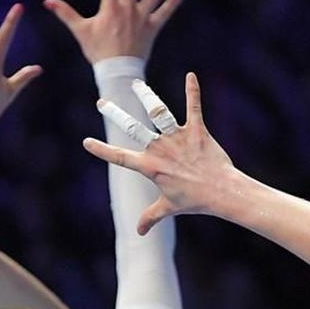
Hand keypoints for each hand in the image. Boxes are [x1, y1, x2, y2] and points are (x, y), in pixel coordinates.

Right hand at [44, 0, 188, 62]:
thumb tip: (47, 1)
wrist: (118, 71)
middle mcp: (128, 8)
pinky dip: (175, 1)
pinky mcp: (153, 27)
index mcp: (110, 7)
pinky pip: (166, 11)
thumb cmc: (98, 51)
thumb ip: (65, 13)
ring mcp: (142, 17)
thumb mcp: (81, 31)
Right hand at [83, 72, 235, 234]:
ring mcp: (178, 138)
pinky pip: (193, 107)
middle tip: (101, 104)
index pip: (120, 157)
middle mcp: (161, 149)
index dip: (102, 150)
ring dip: (147, 96)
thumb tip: (138, 233)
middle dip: (115, 115)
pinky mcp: (197, 130)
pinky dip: (192, 91)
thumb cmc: (195, 200)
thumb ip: (151, 216)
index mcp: (151, 166)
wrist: (222, 192)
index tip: (86, 142)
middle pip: (133, 128)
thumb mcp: (169, 208)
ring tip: (137, 85)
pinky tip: (191, 75)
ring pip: (159, 112)